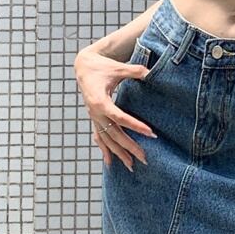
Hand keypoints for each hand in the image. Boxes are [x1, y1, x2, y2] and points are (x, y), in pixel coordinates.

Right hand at [74, 47, 157, 170]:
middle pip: (114, 134)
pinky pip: (99, 138)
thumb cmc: (102, 67)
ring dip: (119, 154)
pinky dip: (105, 151)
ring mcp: (94, 118)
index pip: (120, 118)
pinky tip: (110, 164)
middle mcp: (96, 113)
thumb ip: (134, 71)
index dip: (136, 126)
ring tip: (131, 166)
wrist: (83, 67)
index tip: (151, 134)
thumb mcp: (118, 68)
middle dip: (130, 147)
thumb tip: (150, 73)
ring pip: (107, 140)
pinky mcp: (94, 120)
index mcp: (100, 102)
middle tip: (144, 158)